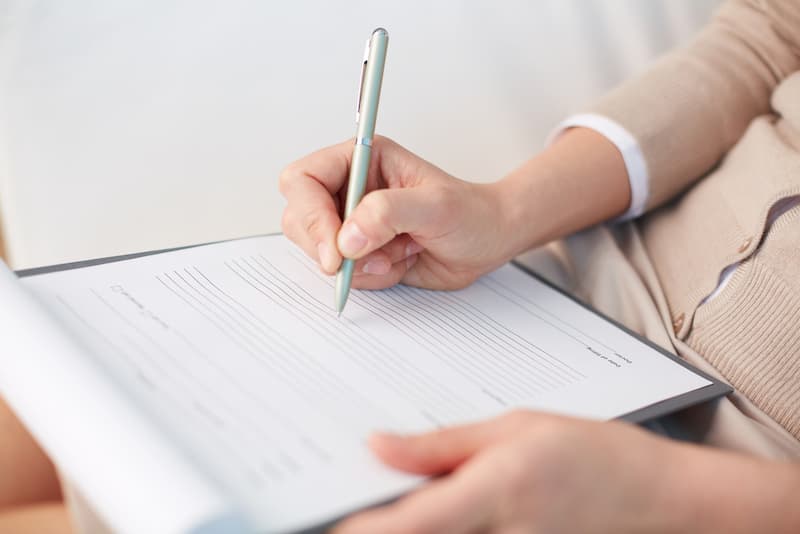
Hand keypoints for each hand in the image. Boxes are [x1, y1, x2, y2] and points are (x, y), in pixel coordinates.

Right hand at [279, 136, 514, 289]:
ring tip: (398, 253)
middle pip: (300, 218)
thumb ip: (389, 213)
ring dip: (357, 264)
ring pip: (317, 250)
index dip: (312, 215)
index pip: (304, 179)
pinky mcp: (359, 252)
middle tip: (369, 259)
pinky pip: (342, 273)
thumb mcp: (436, 206)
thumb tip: (347, 236)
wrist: (487, 241)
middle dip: (331, 246)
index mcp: (362, 160)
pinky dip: (369, 277)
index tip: (336, 249)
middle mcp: (349, 189)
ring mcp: (351, 223)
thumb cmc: (470, 213)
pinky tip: (399, 263)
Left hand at [332, 411, 799, 533]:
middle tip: (345, 505)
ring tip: (387, 500)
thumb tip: (378, 446)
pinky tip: (432, 509)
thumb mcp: (513, 428)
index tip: (320, 518)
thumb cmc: (592, 453)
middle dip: (375, 527)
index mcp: (493, 494)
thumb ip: (441, 446)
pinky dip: (437, 530)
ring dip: (406, 526)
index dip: (356, 530)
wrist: (657, 500)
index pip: (405, 526)